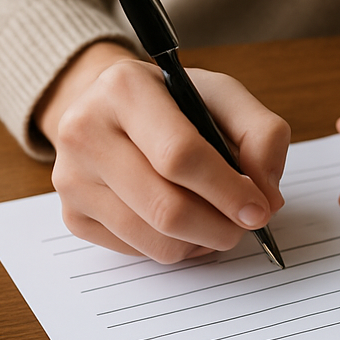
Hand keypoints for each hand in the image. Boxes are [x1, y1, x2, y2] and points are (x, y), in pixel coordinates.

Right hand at [36, 41, 289, 262]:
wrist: (113, 110)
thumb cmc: (174, 104)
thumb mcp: (224, 97)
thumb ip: (261, 134)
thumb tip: (267, 197)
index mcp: (124, 88)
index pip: (180, 155)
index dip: (227, 190)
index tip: (259, 209)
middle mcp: (85, 130)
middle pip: (166, 207)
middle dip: (220, 226)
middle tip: (245, 224)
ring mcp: (72, 177)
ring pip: (154, 239)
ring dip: (201, 241)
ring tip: (219, 222)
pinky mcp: (72, 214)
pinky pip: (137, 251)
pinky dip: (175, 247)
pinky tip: (186, 225)